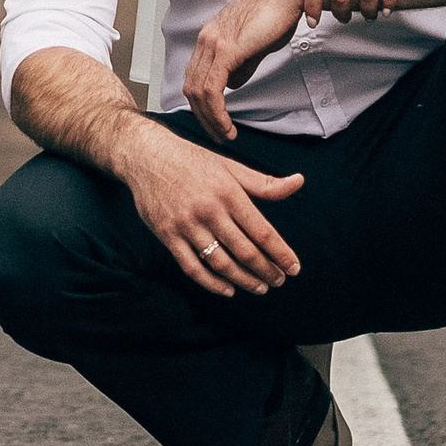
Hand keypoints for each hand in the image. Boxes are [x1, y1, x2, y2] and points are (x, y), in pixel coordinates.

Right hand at [119, 127, 304, 298]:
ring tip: (260, 287)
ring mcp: (186, 224)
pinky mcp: (167, 235)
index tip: (294, 267)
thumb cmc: (193, 161)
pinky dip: (212, 283)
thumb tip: (299, 181)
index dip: (280, 253)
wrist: (147, 156)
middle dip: (266, 270)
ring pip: (220, 263)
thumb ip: (264, 183)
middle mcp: (208, 209)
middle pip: (244, 251)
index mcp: (227, 191)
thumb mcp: (230, 166)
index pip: (261, 231)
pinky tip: (228, 289)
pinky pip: (192, 267)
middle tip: (279, 280)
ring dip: (243, 280)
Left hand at [184, 0, 319, 145]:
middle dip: (203, 117)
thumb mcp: (254, 45)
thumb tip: (232, 84)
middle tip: (218, 135)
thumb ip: (241, 65)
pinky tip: (228, 125)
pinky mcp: (227, 49)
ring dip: (210, 120)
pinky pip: (212, 89)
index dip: (201, 105)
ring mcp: (214, 42)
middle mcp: (206, 38)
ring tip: (226, 134)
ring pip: (198, 92)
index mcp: (210, 37)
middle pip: (191, 87)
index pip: (194, 77)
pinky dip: (217, 112)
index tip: (215, 123)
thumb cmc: (277, 12)